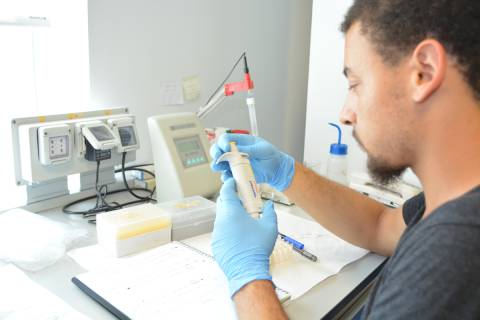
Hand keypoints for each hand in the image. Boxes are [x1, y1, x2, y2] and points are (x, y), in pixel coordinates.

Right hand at [210, 134, 294, 191]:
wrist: (277, 170)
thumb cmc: (271, 156)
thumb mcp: (262, 149)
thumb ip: (250, 149)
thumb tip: (238, 150)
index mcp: (241, 141)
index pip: (226, 138)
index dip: (223, 142)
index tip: (226, 147)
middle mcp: (235, 152)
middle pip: (219, 149)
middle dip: (216, 152)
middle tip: (218, 156)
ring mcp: (235, 163)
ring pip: (220, 163)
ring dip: (217, 165)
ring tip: (220, 167)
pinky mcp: (237, 174)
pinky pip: (227, 176)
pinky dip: (226, 177)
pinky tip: (229, 177)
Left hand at [212, 178, 277, 296]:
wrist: (247, 270)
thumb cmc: (257, 248)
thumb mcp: (270, 226)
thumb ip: (269, 212)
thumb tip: (269, 205)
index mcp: (232, 212)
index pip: (226, 191)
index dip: (229, 184)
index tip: (232, 182)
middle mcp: (221, 221)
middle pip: (222, 203)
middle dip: (230, 198)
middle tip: (241, 199)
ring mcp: (217, 233)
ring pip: (221, 217)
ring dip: (229, 214)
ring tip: (242, 219)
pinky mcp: (216, 244)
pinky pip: (221, 231)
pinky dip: (228, 228)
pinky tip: (238, 234)